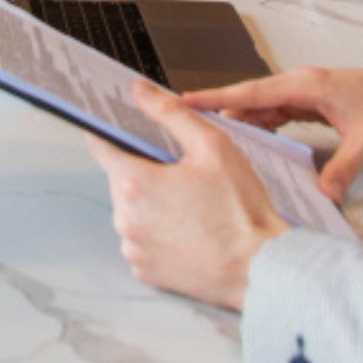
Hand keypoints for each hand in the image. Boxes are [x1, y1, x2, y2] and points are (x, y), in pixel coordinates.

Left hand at [84, 81, 289, 309]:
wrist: (262, 268)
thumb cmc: (241, 211)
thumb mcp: (213, 146)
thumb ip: (171, 113)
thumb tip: (140, 91)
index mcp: (134, 183)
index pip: (101, 145)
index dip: (108, 131)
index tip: (115, 126)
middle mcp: (126, 218)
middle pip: (121, 179)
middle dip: (145, 171)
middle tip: (182, 174)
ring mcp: (134, 248)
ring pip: (132, 212)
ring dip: (151, 205)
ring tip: (191, 207)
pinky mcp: (146, 271)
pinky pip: (141, 241)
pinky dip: (158, 234)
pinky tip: (188, 231)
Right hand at [183, 64, 362, 203]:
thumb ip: (342, 169)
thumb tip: (324, 196)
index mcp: (306, 85)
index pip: (250, 93)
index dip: (214, 98)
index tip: (182, 100)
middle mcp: (300, 84)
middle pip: (248, 98)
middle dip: (215, 109)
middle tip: (181, 121)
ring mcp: (304, 92)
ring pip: (260, 105)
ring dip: (236, 119)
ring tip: (206, 135)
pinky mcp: (311, 102)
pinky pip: (275, 112)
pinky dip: (259, 123)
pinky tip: (248, 139)